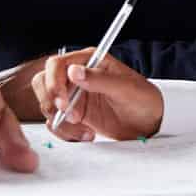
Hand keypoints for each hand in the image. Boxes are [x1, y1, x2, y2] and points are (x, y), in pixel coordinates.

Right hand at [31, 51, 162, 141]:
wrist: (151, 123)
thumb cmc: (144, 99)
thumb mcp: (125, 88)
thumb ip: (99, 79)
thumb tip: (74, 71)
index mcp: (90, 61)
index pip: (57, 64)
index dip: (54, 83)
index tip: (63, 102)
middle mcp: (78, 76)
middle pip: (44, 82)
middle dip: (51, 102)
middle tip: (71, 117)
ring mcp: (74, 95)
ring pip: (47, 104)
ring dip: (61, 121)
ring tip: (85, 130)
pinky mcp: (74, 114)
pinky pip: (55, 122)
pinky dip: (65, 132)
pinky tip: (86, 134)